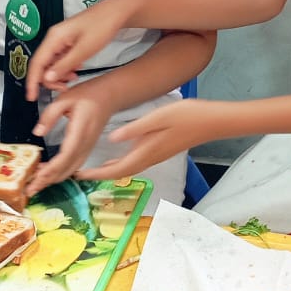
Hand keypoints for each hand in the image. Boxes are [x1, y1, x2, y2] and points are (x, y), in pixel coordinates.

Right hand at [26, 0, 134, 98]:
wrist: (116, 12)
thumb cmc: (102, 27)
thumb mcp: (84, 50)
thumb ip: (64, 65)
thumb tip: (46, 79)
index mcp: (54, 37)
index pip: (36, 63)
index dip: (32, 81)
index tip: (31, 97)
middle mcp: (54, 37)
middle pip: (42, 64)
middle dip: (50, 79)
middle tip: (65, 87)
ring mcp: (61, 39)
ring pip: (51, 63)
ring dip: (59, 74)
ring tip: (73, 78)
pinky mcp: (68, 41)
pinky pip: (60, 59)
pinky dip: (66, 68)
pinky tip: (77, 69)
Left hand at [29, 86, 111, 190]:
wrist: (110, 95)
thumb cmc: (88, 94)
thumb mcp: (66, 98)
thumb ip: (50, 115)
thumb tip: (37, 132)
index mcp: (80, 132)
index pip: (65, 156)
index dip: (51, 169)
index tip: (36, 178)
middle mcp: (85, 144)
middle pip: (67, 168)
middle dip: (48, 181)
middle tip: (30, 189)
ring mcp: (88, 148)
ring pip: (71, 170)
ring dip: (54, 179)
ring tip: (37, 184)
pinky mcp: (87, 148)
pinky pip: (74, 166)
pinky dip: (61, 173)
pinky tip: (50, 174)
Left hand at [76, 98, 215, 181]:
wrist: (212, 122)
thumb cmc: (188, 115)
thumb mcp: (159, 117)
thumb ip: (135, 129)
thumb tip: (111, 140)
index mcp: (147, 151)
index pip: (117, 168)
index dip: (97, 174)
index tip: (78, 174)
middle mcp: (150, 158)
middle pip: (120, 172)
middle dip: (99, 175)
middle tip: (78, 173)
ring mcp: (156, 157)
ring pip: (128, 169)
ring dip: (109, 171)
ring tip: (92, 168)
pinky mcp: (160, 152)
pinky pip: (135, 163)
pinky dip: (121, 164)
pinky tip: (115, 157)